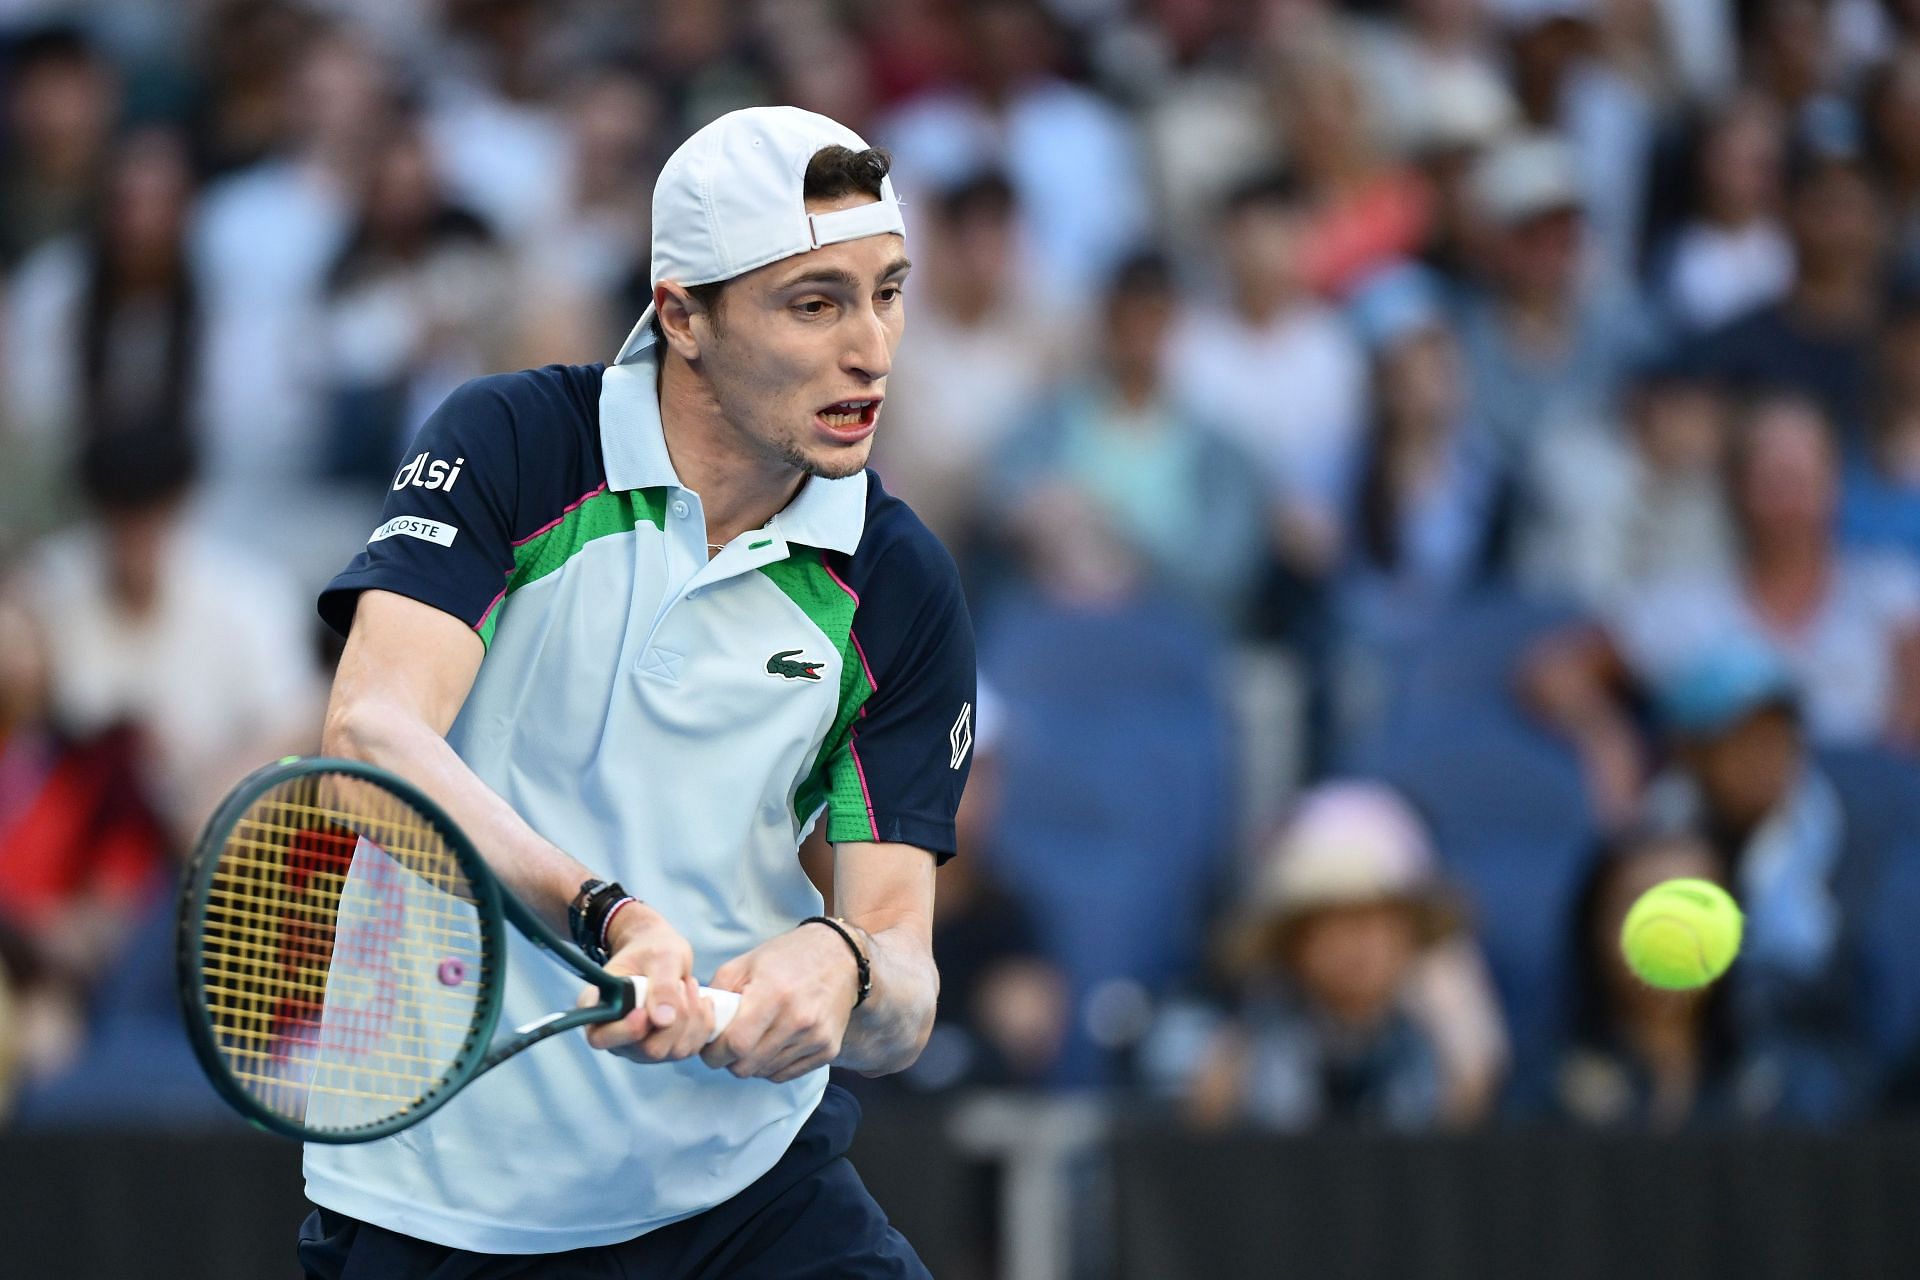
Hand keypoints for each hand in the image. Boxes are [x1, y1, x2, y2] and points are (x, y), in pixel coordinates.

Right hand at [580, 903, 714, 1062]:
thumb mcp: (662, 957)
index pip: (600, 1038)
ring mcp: (641, 1046)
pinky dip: (704, 1023)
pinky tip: (700, 1000)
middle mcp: (617, 1035)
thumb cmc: (653, 950)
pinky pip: (692, 1048)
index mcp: (600, 1008)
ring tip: (689, 986)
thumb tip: (663, 1021)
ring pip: (674, 1051)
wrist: (662, 953)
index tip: (644, 1012)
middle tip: (682, 984)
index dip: (625, 1031)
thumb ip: (662, 986)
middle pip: (647, 1050)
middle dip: (675, 1019)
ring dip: (693, 1017)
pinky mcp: (666, 1049)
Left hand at [700, 923, 861, 1083]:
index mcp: (773, 994)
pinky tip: (773, 1044)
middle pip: (747, 1065)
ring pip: (765, 1072)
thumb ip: (718, 993)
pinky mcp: (828, 1049)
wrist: (841, 956)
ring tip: (754, 1039)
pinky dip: (772, 1066)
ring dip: (752, 1063)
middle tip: (729, 1045)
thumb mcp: (746, 962)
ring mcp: (816, 1037)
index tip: (710, 1048)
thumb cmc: (788, 957)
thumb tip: (698, 1024)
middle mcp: (798, 1019)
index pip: (735, 1044)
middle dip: (729, 1061)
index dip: (714, 1053)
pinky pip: (786, 1075)